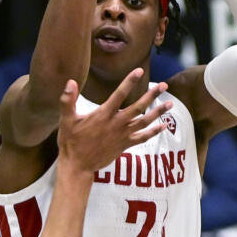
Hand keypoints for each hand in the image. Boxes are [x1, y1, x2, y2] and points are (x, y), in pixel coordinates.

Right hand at [56, 70, 172, 174]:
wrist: (78, 165)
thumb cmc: (71, 141)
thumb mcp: (66, 120)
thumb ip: (68, 100)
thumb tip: (71, 82)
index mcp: (103, 115)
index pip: (119, 94)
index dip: (130, 82)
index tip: (139, 71)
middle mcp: (116, 123)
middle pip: (138, 107)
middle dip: (152, 96)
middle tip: (164, 85)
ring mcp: (122, 135)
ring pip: (144, 122)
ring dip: (158, 112)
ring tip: (170, 103)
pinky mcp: (125, 145)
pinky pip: (142, 137)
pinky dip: (154, 132)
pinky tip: (164, 126)